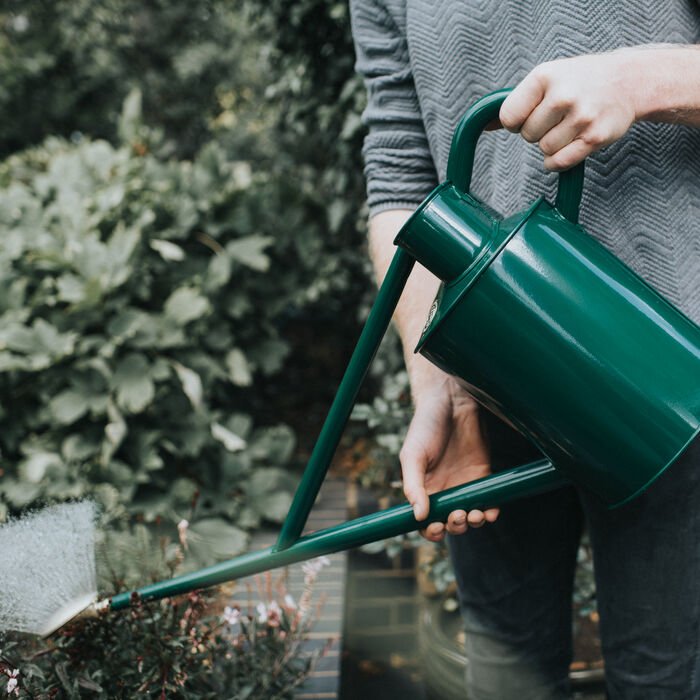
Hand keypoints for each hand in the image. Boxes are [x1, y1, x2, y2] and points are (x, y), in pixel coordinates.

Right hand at [400, 376, 498, 541]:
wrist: (451, 401)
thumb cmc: (425, 426)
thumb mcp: (412, 455)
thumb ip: (413, 485)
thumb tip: (418, 516)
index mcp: (423, 488)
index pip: (425, 521)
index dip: (430, 531)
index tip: (436, 528)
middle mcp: (444, 490)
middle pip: (449, 523)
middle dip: (454, 526)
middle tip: (457, 515)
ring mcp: (464, 484)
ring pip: (470, 516)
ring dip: (472, 522)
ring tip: (472, 514)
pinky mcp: (483, 475)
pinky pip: (488, 501)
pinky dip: (490, 512)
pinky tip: (490, 511)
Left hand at [499, 51, 640, 170]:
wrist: (628, 81)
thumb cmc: (580, 81)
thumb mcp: (547, 78)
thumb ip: (516, 102)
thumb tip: (484, 125)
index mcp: (545, 77)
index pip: (509, 117)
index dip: (516, 122)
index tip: (530, 114)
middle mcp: (563, 95)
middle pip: (527, 136)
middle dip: (537, 132)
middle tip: (556, 118)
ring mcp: (581, 117)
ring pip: (544, 150)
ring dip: (551, 145)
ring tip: (568, 126)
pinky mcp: (595, 137)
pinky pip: (559, 162)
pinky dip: (558, 161)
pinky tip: (569, 145)